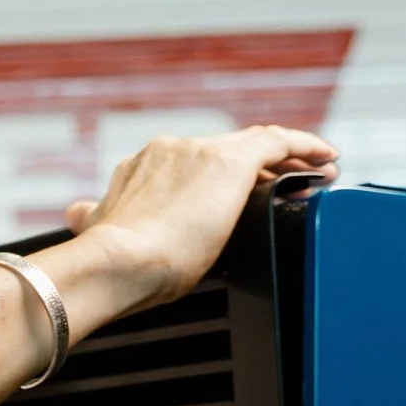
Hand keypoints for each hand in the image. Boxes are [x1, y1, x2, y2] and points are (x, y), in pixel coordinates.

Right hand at [60, 126, 337, 305]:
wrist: (118, 263)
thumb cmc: (112, 264)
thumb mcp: (101, 233)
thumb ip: (94, 216)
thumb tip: (77, 212)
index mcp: (140, 168)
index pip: (188, 163)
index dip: (214, 175)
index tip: (231, 193)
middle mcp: (169, 152)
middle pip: (223, 152)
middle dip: (255, 171)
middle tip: (284, 187)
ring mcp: (199, 153)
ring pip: (252, 149)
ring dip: (284, 162)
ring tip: (312, 176)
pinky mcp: (230, 162)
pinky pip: (279, 141)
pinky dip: (306, 146)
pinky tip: (328, 160)